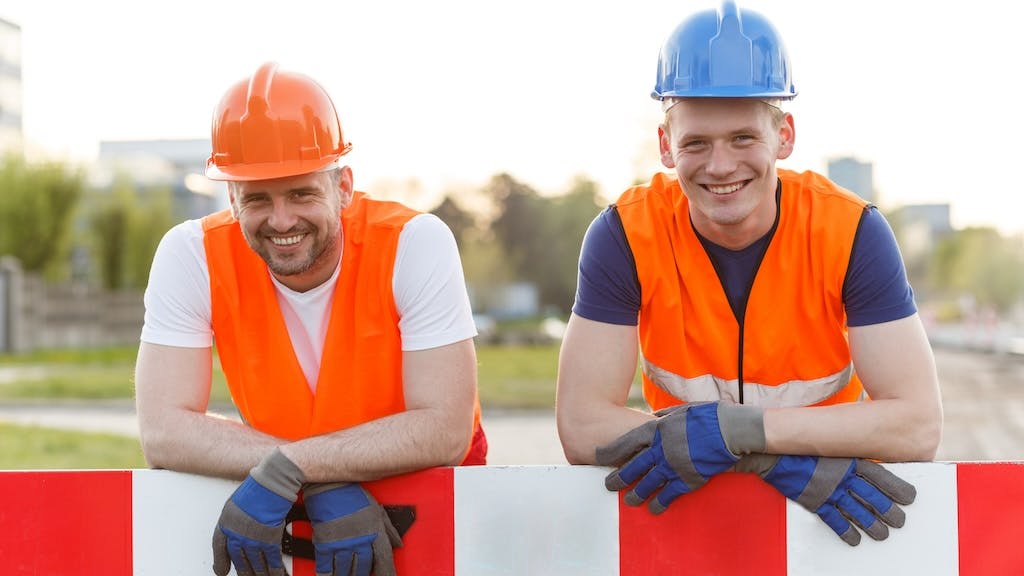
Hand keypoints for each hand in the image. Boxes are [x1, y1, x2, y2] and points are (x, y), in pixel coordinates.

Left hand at [212, 448, 304, 575]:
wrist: (271, 483)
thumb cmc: (258, 486)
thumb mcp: (238, 502)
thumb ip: (236, 518)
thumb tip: (239, 527)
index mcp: (226, 523)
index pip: (219, 548)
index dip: (220, 562)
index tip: (221, 572)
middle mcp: (236, 534)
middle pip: (239, 560)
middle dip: (244, 572)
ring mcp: (252, 538)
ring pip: (255, 563)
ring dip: (260, 573)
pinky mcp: (268, 539)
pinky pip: (271, 560)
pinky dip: (274, 569)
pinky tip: (275, 573)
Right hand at [304, 482, 402, 575]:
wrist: (330, 486)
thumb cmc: (354, 496)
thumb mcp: (377, 510)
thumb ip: (389, 529)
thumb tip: (399, 544)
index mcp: (375, 531)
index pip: (384, 559)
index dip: (387, 573)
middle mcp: (361, 539)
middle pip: (364, 568)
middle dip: (363, 574)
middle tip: (362, 575)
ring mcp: (343, 543)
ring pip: (346, 570)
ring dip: (346, 575)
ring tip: (346, 575)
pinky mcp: (325, 544)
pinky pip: (327, 567)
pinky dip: (327, 574)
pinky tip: (330, 575)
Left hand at [595, 402, 764, 512]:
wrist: (733, 431)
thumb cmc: (710, 417)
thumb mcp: (683, 410)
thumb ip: (665, 417)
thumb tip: (653, 419)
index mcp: (658, 429)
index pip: (628, 442)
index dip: (611, 451)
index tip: (598, 456)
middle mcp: (661, 448)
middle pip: (633, 465)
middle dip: (619, 477)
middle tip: (608, 485)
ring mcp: (673, 465)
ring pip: (648, 483)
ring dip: (637, 493)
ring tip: (628, 501)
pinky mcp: (688, 479)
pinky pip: (669, 494)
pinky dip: (660, 502)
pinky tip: (654, 509)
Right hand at [736, 454, 916, 545]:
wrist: (774, 454)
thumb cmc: (801, 447)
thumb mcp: (829, 444)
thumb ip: (847, 455)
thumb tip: (865, 464)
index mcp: (848, 460)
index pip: (879, 476)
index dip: (896, 488)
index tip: (910, 498)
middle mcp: (842, 477)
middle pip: (872, 497)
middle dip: (888, 511)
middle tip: (899, 521)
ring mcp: (829, 491)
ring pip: (857, 511)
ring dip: (871, 524)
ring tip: (882, 534)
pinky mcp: (815, 502)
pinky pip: (834, 520)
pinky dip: (845, 531)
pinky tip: (854, 539)